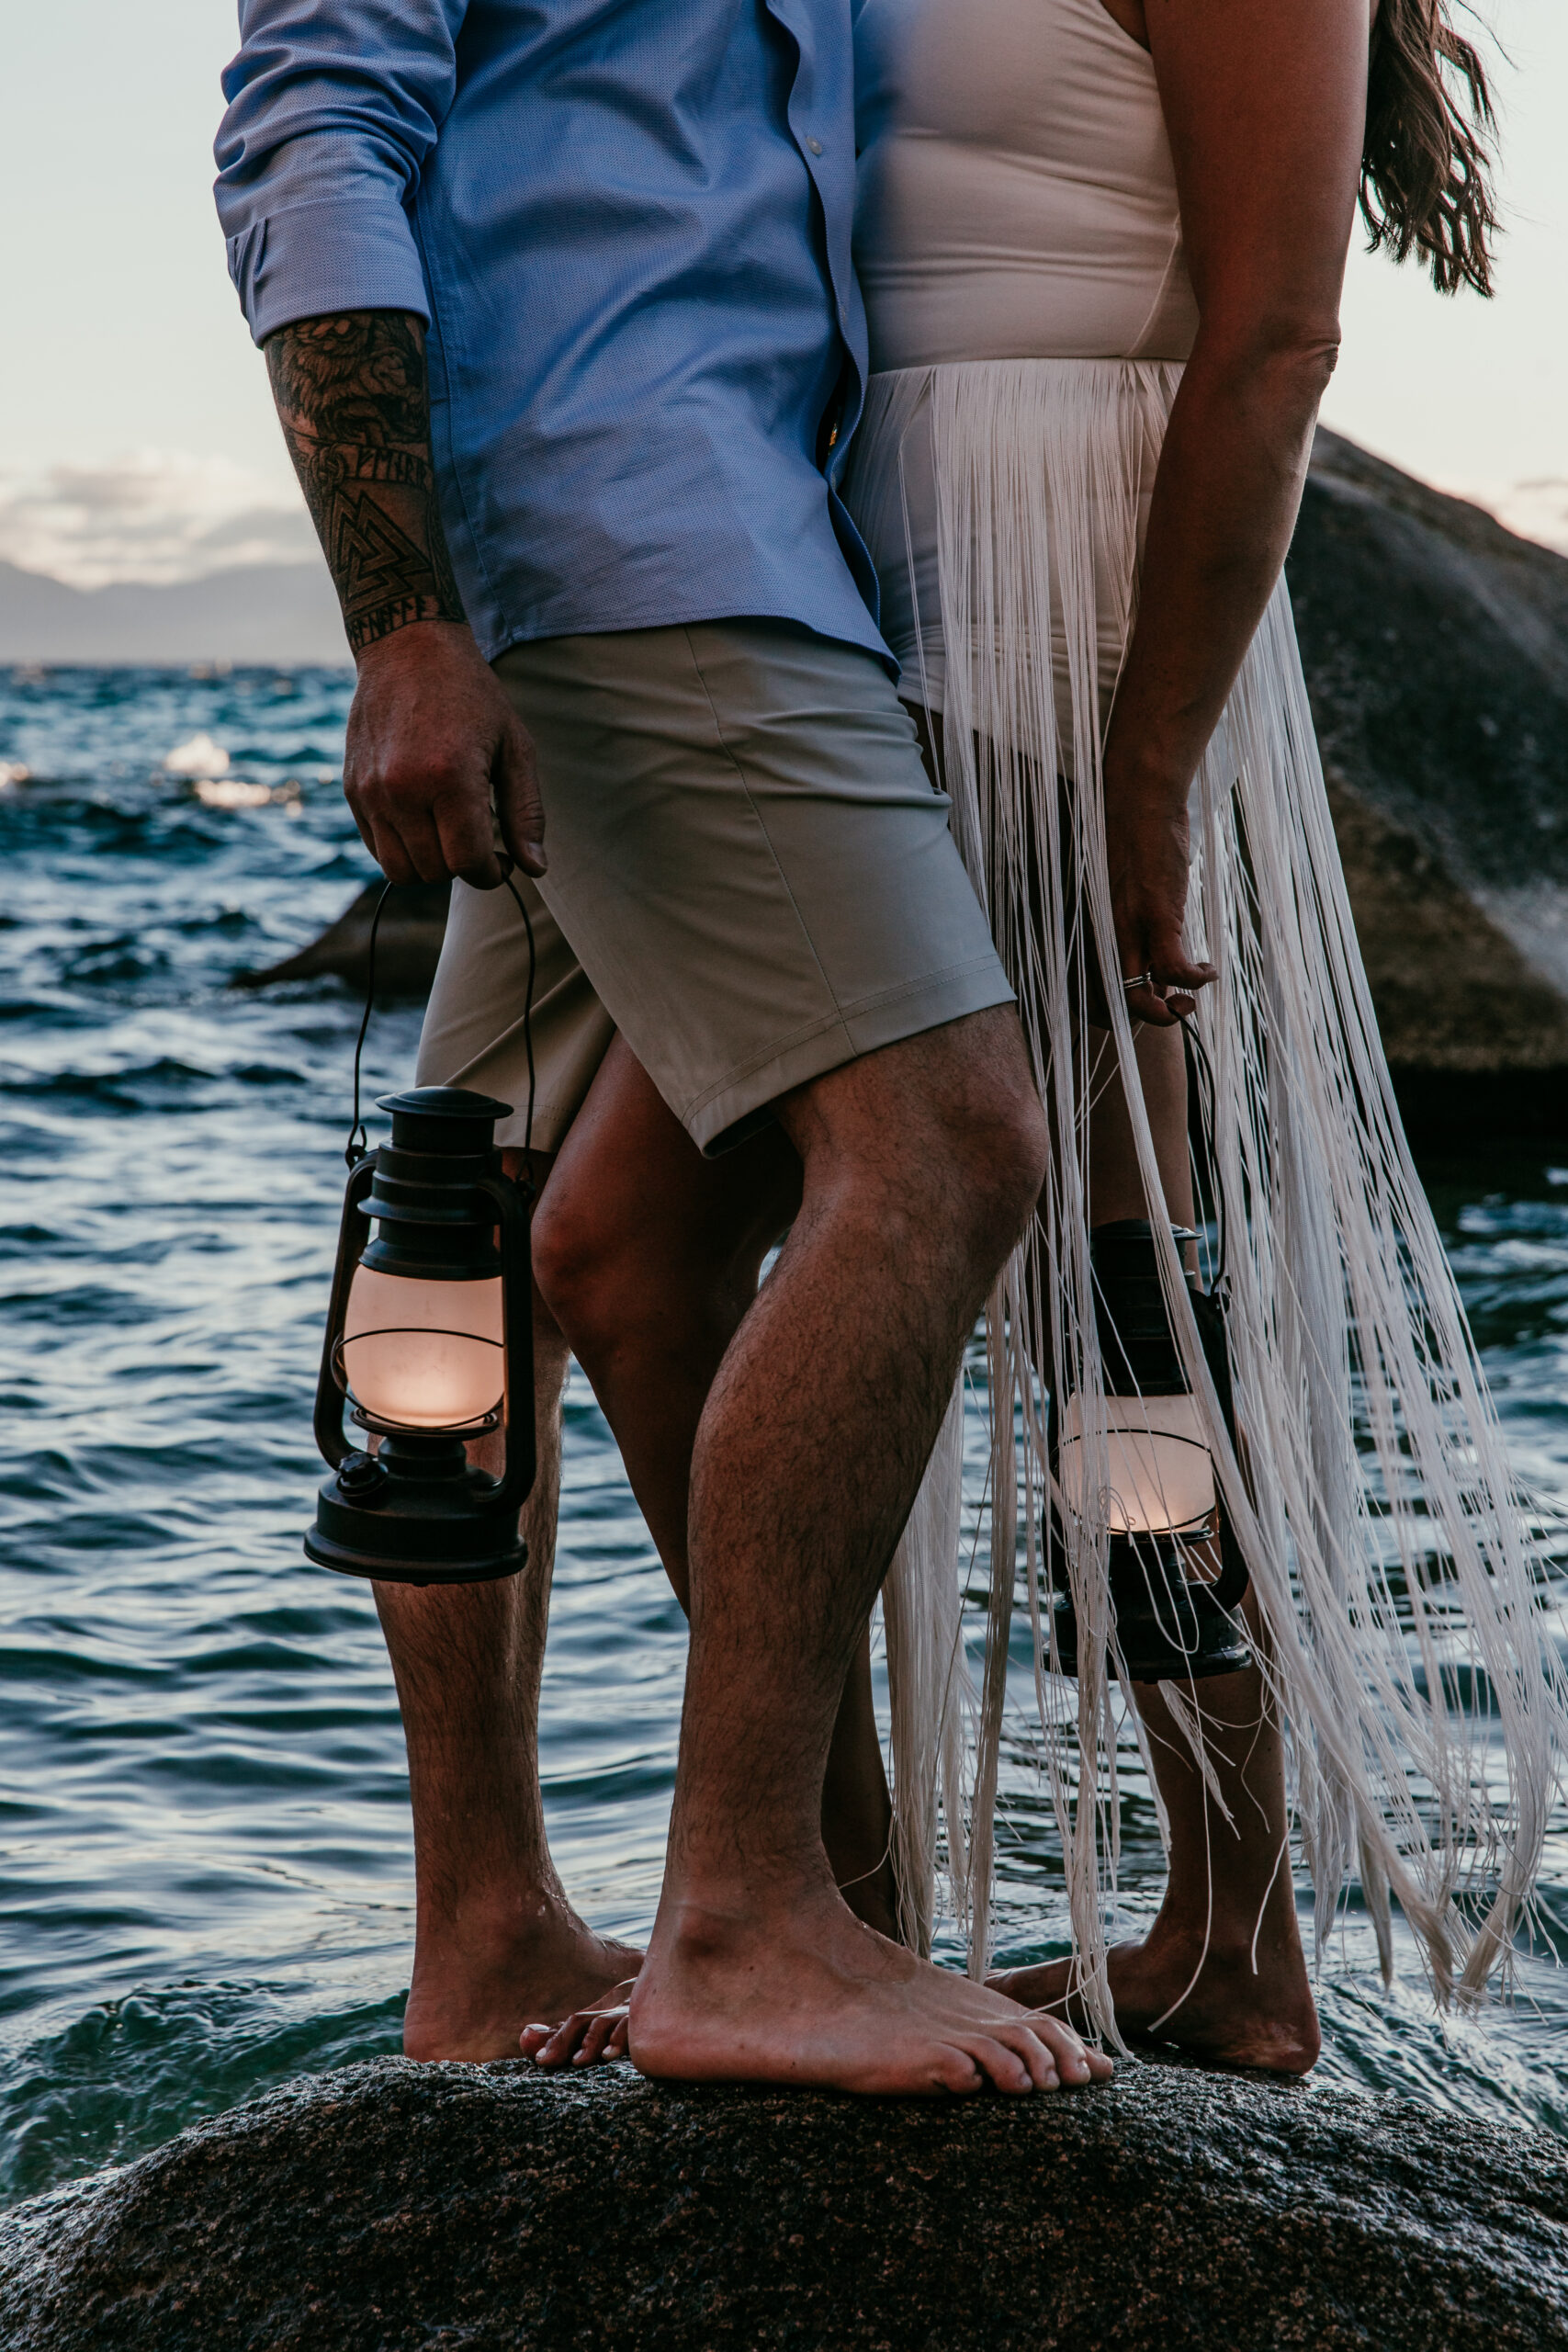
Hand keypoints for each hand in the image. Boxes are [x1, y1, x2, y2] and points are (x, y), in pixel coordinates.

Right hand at [343, 620, 545, 887]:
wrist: (408, 648)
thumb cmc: (472, 695)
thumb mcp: (515, 747)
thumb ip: (526, 812)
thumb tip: (535, 869)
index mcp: (450, 777)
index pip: (468, 862)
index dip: (492, 873)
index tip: (501, 860)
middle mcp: (403, 788)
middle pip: (435, 871)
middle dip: (463, 868)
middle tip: (479, 841)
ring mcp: (372, 791)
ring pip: (401, 870)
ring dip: (432, 865)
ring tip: (450, 834)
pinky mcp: (354, 790)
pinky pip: (377, 848)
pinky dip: (404, 850)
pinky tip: (424, 823)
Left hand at [1102, 782, 1216, 1028]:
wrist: (1139, 799)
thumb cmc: (1137, 839)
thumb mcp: (1131, 888)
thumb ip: (1137, 921)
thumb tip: (1159, 953)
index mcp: (1100, 930)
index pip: (1099, 987)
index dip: (1123, 1009)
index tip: (1155, 1002)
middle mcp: (1109, 935)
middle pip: (1115, 1000)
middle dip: (1147, 1019)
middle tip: (1178, 1008)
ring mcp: (1131, 928)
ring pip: (1139, 996)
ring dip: (1171, 1009)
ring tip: (1193, 994)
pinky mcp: (1157, 915)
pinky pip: (1173, 967)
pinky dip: (1194, 979)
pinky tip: (1209, 970)